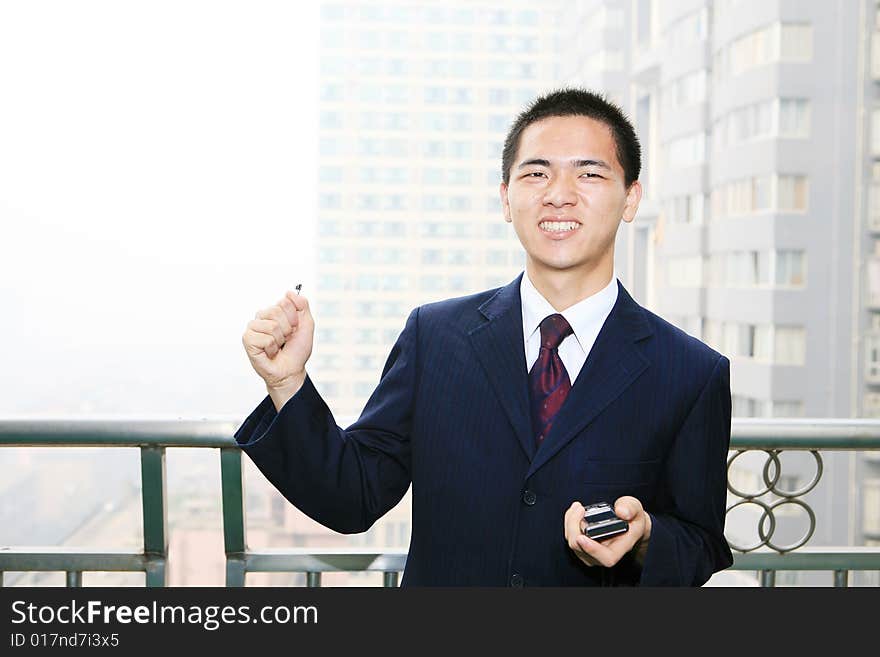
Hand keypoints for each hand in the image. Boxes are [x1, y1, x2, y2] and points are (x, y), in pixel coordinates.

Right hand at [242, 290, 314, 407]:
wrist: (291, 370)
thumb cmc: (296, 350)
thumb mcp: (306, 325)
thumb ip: (302, 306)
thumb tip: (289, 292)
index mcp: (274, 311)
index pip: (285, 301)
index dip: (294, 318)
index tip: (294, 329)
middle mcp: (262, 317)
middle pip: (276, 311)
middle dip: (287, 329)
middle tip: (285, 340)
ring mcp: (253, 328)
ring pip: (271, 326)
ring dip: (280, 340)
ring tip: (277, 346)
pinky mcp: (248, 340)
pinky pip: (265, 338)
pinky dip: (272, 348)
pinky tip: (269, 352)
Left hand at [564, 496, 651, 567]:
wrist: (629, 523)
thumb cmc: (632, 517)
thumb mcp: (635, 508)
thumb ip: (630, 508)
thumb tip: (621, 512)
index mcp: (622, 547)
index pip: (606, 558)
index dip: (593, 550)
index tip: (582, 537)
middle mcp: (605, 554)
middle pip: (581, 549)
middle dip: (575, 527)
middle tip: (579, 509)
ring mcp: (592, 552)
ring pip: (573, 543)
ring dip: (570, 523)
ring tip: (577, 507)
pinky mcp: (583, 546)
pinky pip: (571, 537)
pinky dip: (569, 522)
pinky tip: (574, 511)